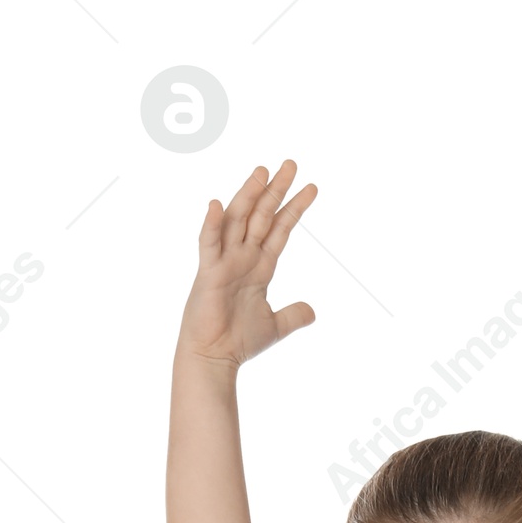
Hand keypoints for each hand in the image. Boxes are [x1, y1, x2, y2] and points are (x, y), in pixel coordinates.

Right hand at [181, 159, 317, 366]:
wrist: (215, 358)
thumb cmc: (238, 341)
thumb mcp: (275, 326)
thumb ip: (294, 315)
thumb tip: (313, 312)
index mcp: (260, 265)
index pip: (281, 229)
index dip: (295, 208)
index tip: (312, 187)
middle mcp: (242, 257)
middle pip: (261, 216)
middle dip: (276, 190)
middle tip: (291, 164)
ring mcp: (225, 261)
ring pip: (237, 220)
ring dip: (248, 195)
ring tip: (262, 171)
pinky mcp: (208, 273)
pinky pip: (208, 243)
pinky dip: (212, 225)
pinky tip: (217, 204)